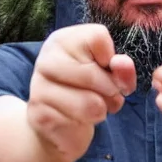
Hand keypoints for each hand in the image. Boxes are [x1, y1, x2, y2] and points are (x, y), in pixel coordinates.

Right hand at [27, 24, 135, 161]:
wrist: (59, 124)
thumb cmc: (87, 89)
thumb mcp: (109, 73)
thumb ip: (120, 67)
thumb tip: (122, 65)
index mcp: (63, 40)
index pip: (98, 37)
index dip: (112, 58)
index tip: (107, 68)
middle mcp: (47, 59)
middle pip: (93, 74)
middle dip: (111, 90)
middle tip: (106, 94)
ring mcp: (39, 88)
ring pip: (90, 104)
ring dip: (101, 110)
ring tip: (94, 107)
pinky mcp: (39, 116)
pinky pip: (79, 123)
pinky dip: (86, 125)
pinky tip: (77, 120)